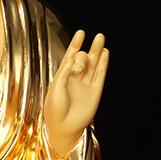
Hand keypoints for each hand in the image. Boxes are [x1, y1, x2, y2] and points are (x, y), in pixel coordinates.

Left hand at [44, 30, 108, 157]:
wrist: (63, 127)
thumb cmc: (55, 109)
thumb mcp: (56, 86)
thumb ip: (65, 71)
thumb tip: (76, 57)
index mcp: (62, 76)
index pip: (70, 56)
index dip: (75, 44)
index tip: (81, 33)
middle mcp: (75, 78)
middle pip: (82, 59)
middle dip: (83, 55)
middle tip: (83, 57)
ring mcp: (85, 84)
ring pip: (93, 64)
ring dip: (97, 51)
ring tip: (100, 37)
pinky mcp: (95, 91)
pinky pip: (100, 74)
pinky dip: (103, 64)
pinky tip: (105, 53)